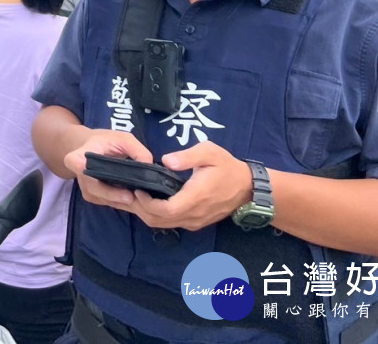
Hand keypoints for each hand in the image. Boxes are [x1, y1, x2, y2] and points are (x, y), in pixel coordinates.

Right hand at [63, 129, 152, 209]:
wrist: (94, 149)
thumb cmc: (107, 141)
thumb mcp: (123, 138)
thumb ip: (137, 150)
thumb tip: (148, 166)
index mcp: (80, 156)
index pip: (74, 162)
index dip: (81, 168)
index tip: (92, 171)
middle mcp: (80, 175)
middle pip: (94, 188)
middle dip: (113, 194)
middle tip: (131, 197)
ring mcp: (87, 189)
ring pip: (104, 199)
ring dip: (121, 202)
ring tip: (140, 199)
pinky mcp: (95, 198)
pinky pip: (109, 203)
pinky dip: (122, 203)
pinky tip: (136, 198)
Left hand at [126, 141, 253, 230]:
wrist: (248, 188)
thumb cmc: (227, 167)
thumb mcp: (209, 152)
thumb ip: (187, 156)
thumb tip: (166, 160)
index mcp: (196, 197)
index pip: (166, 210)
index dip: (148, 203)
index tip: (137, 189)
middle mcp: (194, 214)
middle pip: (161, 221)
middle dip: (142, 210)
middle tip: (130, 193)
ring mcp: (196, 221)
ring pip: (165, 225)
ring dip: (147, 215)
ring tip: (136, 197)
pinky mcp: (196, 222)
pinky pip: (172, 224)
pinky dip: (157, 217)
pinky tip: (150, 203)